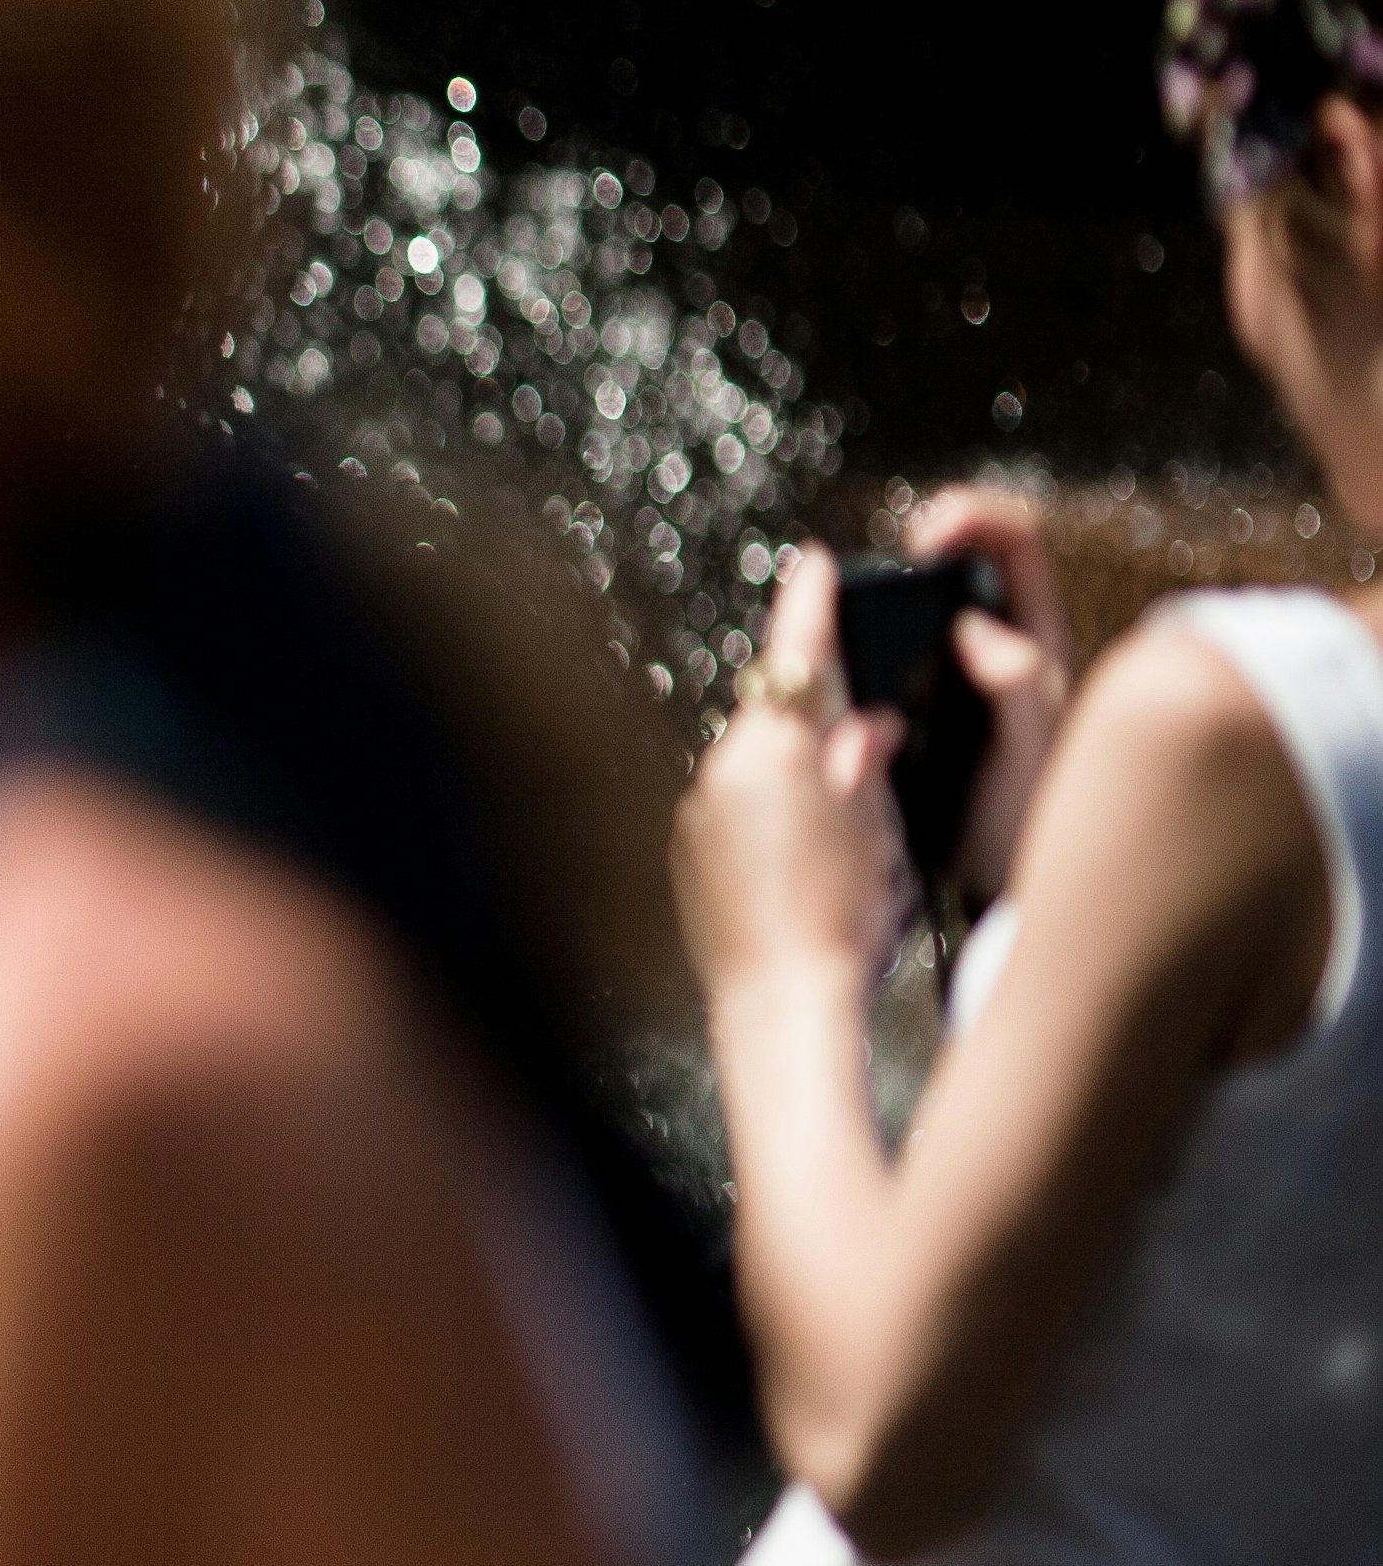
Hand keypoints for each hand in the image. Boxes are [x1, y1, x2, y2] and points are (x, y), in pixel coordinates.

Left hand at [677, 544, 913, 1001]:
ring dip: (790, 774)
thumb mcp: (878, 827)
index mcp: (775, 751)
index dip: (808, 606)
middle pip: (772, 716)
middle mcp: (722, 771)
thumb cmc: (844, 916)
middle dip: (812, 717)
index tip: (813, 564)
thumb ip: (867, 761)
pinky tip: (796, 858)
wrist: (783, 1001)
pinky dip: (764, 816)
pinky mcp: (686, 854)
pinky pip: (730, 811)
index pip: (796, 657)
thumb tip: (868, 725)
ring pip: (751, 767)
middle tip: (859, 736)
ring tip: (837, 826)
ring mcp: (696, 814)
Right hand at [904, 482, 1072, 903]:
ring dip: (900, 586)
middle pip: (974, 555)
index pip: (1017, 542)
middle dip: (932, 536)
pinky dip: (879, 635)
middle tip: (895, 553)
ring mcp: (971, 675)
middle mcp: (1008, 648)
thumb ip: (1018, 693)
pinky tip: (853, 657)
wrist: (1010, 891)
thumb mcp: (1028, 758)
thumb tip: (981, 629)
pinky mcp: (936, 704)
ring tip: (866, 600)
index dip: (971, 519)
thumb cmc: (1028, 828)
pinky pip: (907, 647)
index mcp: (1038, 645)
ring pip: (936, 600)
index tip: (920, 538)